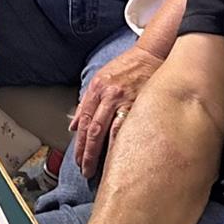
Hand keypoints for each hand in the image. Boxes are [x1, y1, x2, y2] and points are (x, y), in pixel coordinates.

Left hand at [71, 45, 163, 177]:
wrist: (150, 53)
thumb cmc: (127, 67)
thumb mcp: (100, 79)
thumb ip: (86, 102)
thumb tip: (73, 125)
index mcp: (96, 89)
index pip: (85, 121)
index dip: (80, 143)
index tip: (78, 159)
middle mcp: (108, 95)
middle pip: (93, 129)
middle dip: (87, 152)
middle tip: (85, 169)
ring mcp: (124, 100)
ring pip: (109, 131)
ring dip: (102, 152)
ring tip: (100, 169)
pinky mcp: (140, 103)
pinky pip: (129, 127)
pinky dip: (122, 143)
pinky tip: (120, 156)